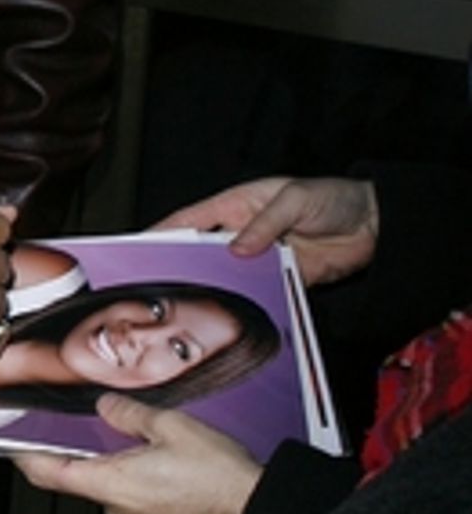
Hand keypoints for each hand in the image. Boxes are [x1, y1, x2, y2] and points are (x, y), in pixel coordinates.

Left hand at [11, 395, 261, 513]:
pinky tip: (163, 458)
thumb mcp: (170, 426)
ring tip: (143, 436)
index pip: (49, 473)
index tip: (11, 444)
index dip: (25, 457)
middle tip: (91, 422)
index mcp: (111, 483)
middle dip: (85, 448)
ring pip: (112, 483)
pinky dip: (139, 473)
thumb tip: (107, 407)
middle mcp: (119, 507)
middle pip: (81, 475)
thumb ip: (129, 413)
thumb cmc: (220, 478)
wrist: (257, 512)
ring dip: (119, 460)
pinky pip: (137, 493)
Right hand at [155, 175, 378, 286]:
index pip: (192, 219)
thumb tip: (236, 249)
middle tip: (155, 282)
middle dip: (180, 264)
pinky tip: (231, 315)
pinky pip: (256, 292)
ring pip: (227, 276)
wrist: (374, 225)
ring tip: (189, 303)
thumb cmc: (332, 198)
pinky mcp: (280, 280)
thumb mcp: (296, 199)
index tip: (139, 246)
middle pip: (202, 251)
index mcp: (238, 205)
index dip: (164, 231)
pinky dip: (245, 302)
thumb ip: (266, 224)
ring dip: (214, 287)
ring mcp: (260, 259)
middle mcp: (243, 233)